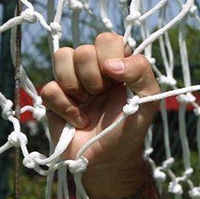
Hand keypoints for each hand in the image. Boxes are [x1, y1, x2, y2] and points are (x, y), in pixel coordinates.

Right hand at [40, 33, 160, 198]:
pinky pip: (50, 88)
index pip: (108, 39)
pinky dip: (66, 108)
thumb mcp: (149, 99)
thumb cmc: (131, 126)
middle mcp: (93, 67)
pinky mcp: (53, 98)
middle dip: (94, 76)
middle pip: (83, 50)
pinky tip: (78, 120)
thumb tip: (111, 64)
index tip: (118, 80)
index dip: (111, 57)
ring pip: (62, 58)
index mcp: (117, 62)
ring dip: (78, 87)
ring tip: (89, 103)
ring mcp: (72, 81)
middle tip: (103, 94)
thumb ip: (141, 72)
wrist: (110, 159)